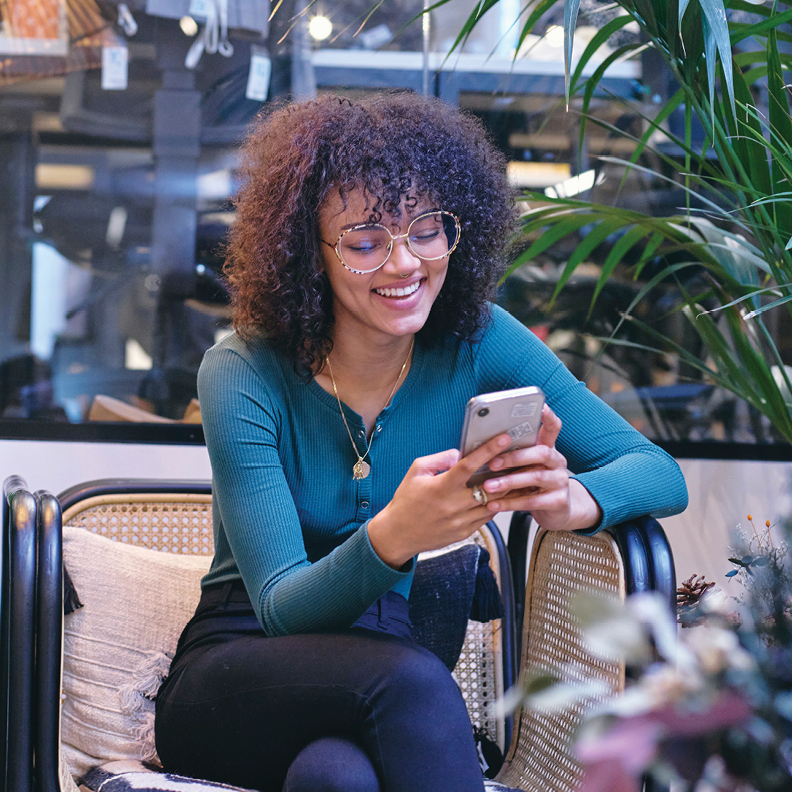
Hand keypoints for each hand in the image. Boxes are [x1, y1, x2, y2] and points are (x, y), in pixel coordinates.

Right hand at [367, 432, 513, 568]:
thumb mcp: (416, 471)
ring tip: (517, 477)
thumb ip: (439, 459)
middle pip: (490, 487)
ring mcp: (461, 521)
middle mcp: (453, 505)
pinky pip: (487, 517)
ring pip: (493, 504)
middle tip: (519, 459)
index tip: (504, 438)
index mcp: (441, 487)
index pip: (469, 465)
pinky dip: (495, 505)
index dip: (488, 450)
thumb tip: (460, 454)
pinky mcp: (465, 533)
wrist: (398, 534)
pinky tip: (500, 495)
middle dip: (507, 472)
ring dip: (506, 490)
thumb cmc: (406, 500)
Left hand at [479, 404, 601, 532]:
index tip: (540, 406)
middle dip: (515, 457)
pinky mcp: (558, 501)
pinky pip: (532, 501)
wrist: (556, 510)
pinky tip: (493, 504)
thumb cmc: (532, 484)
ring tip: (488, 486)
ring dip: (509, 481)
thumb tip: (481, 445)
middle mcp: (557, 462)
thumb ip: (513, 455)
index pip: (553, 427)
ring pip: (535, 477)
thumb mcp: (525, 466)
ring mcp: (560, 482)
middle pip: (541, 452)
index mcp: (548, 449)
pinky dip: (510, 503)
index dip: (548, 417)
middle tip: (492, 462)